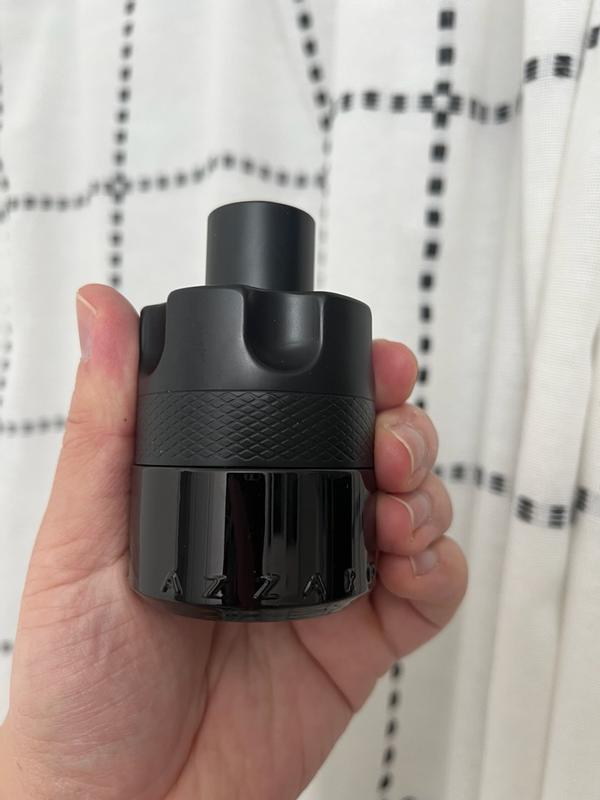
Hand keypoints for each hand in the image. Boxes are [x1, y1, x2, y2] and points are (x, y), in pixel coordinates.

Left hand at [0, 285, 466, 799]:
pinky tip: (412, 556)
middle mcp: (280, 525)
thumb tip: (99, 311)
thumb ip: (105, 422)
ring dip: (427, 487)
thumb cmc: (81, 683)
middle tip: (391, 432)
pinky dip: (440, 565)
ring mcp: (325, 580)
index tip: (369, 358)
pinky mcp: (360, 641)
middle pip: (371, 449)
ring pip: (411, 507)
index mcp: (223, 489)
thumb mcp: (80, 536)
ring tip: (398, 498)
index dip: (345, 375)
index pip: (297, 412)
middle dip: (402, 425)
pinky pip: (427, 592)